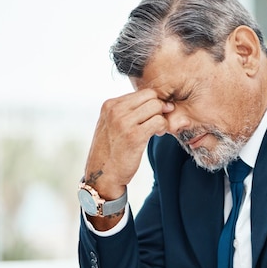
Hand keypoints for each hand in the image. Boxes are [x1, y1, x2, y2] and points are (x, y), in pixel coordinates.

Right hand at [83, 89, 173, 228]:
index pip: (142, 92)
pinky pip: (159, 121)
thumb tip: (157, 101)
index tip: (154, 115)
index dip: (153, 102)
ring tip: (157, 130)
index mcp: (110, 105)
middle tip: (158, 122)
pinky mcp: (134, 136)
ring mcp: (124, 122)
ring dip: (162, 118)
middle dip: (159, 109)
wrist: (103, 175)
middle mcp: (115, 110)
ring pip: (156, 107)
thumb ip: (128, 111)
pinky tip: (158, 135)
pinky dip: (163, 127)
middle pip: (151, 96)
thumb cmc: (111, 151)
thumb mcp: (112, 124)